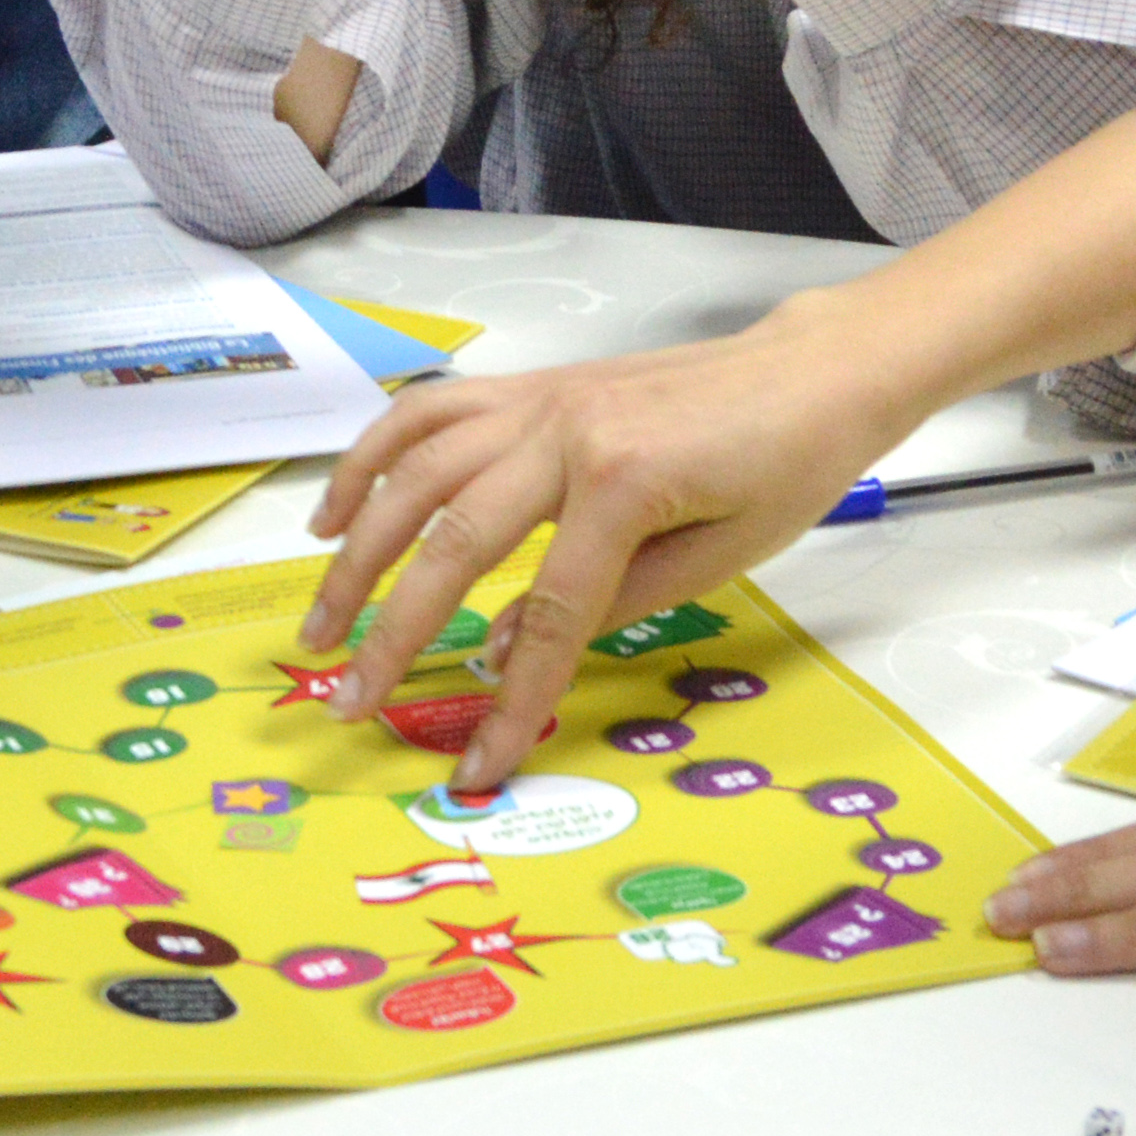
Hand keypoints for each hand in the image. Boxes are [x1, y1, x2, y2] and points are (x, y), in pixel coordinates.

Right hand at [302, 300, 916, 790]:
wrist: (812, 369)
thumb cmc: (787, 464)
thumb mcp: (723, 556)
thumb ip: (610, 604)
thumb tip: (504, 651)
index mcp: (625, 485)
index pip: (547, 615)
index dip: (508, 702)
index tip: (477, 765)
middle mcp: (563, 434)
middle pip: (450, 544)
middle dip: (392, 631)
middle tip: (351, 697)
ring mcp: (537, 402)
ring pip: (414, 475)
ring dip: (356, 550)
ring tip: (323, 619)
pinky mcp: (528, 387)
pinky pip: (427, 414)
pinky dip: (371, 458)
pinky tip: (335, 511)